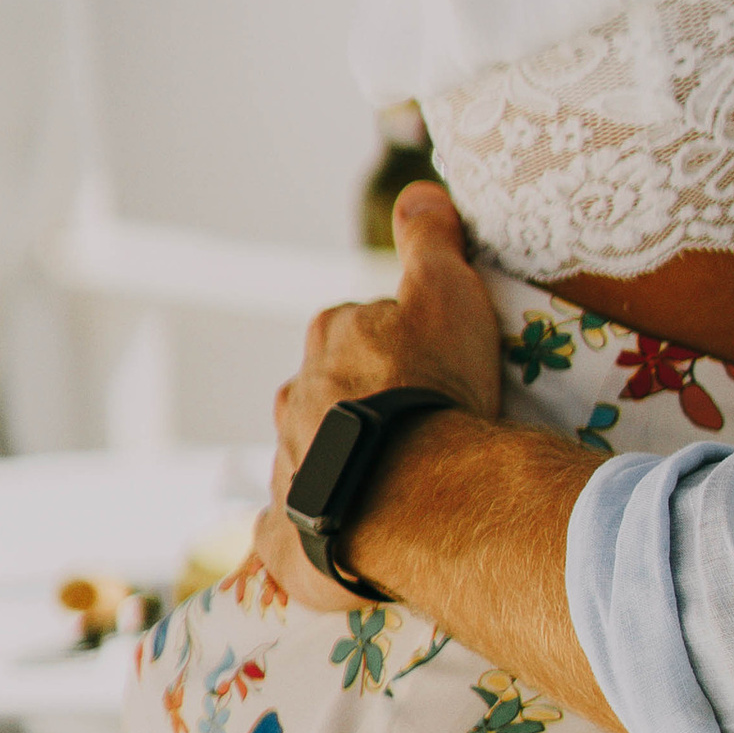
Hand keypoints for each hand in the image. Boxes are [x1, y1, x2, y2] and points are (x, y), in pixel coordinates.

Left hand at [252, 182, 502, 615]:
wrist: (419, 494)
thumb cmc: (435, 387)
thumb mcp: (446, 292)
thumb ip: (431, 240)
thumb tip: (418, 192)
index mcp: (329, 341)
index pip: (359, 331)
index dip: (399, 349)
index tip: (434, 369)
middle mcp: (294, 401)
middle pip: (329, 395)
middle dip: (363, 408)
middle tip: (420, 431)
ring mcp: (286, 474)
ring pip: (311, 461)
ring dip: (343, 468)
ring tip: (399, 489)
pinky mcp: (286, 540)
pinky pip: (289, 535)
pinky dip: (306, 537)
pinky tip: (336, 540)